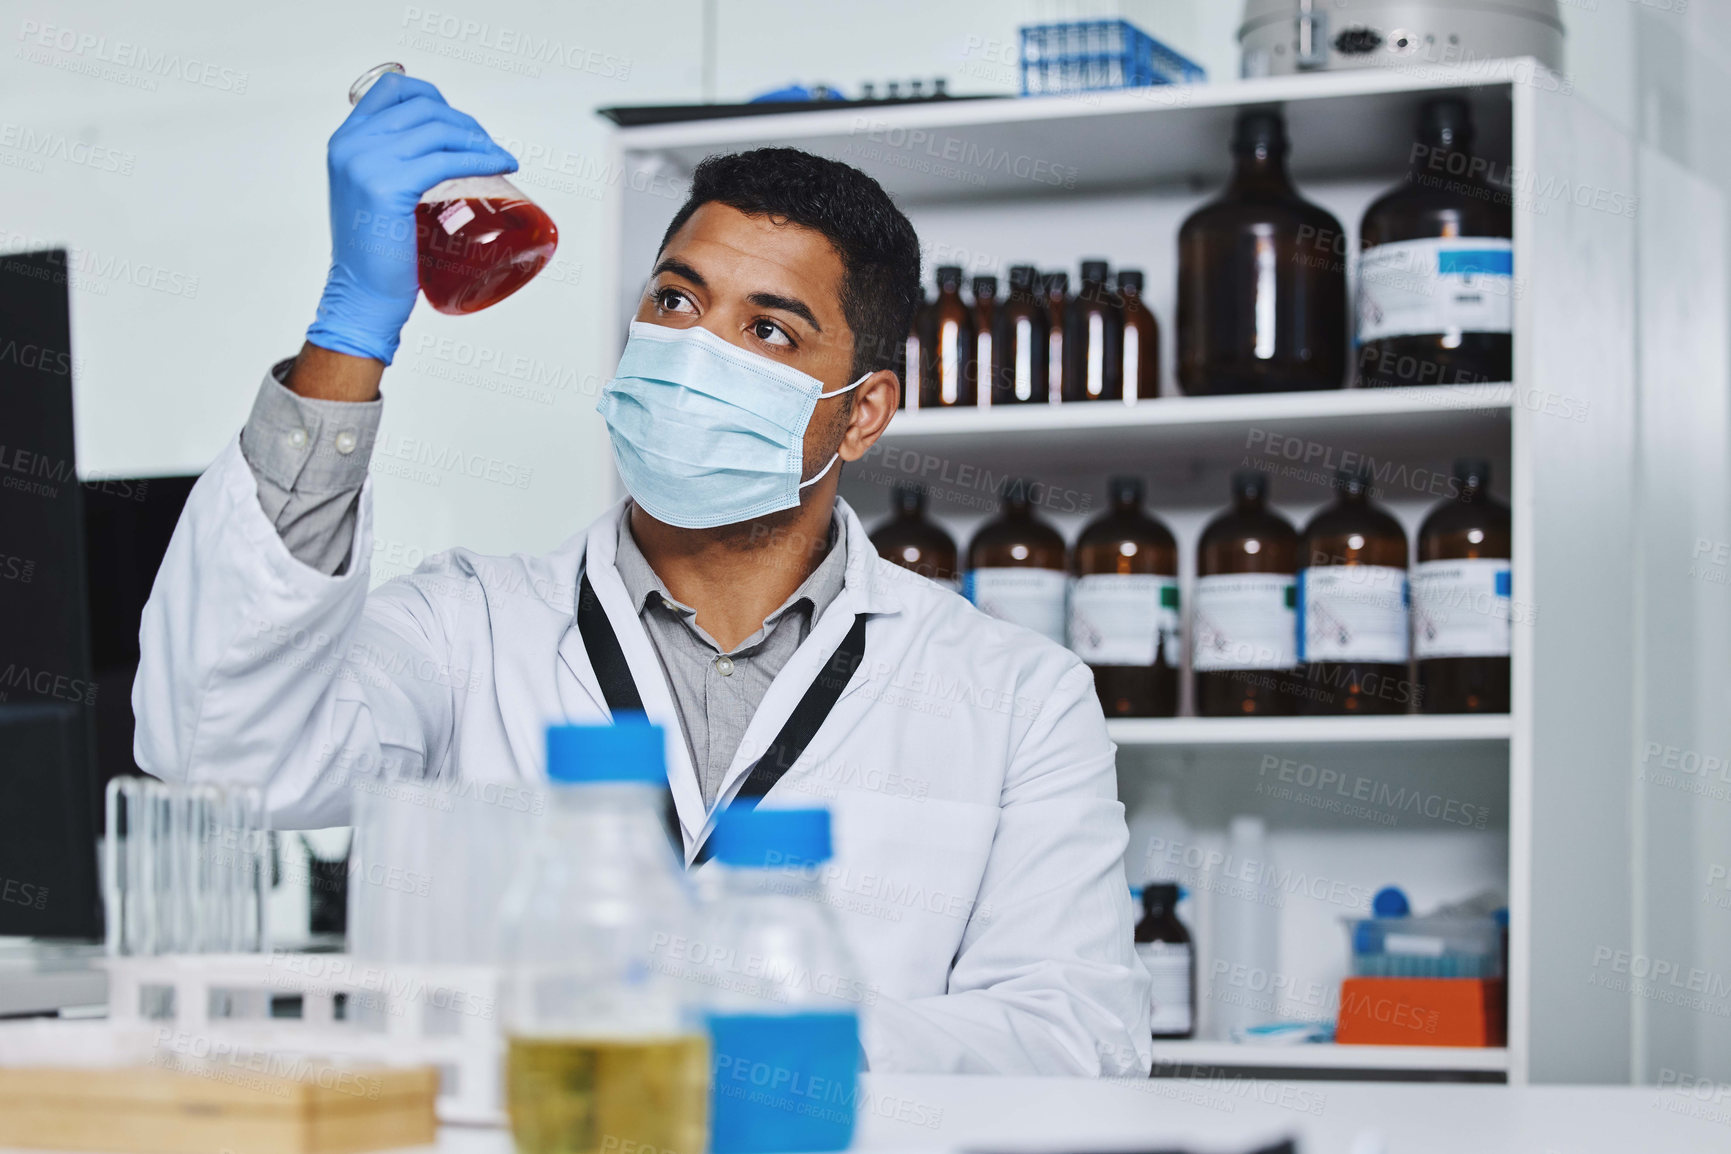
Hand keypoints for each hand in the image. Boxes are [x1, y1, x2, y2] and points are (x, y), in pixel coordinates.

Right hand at [305, 72, 517, 364]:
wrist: (362, 295)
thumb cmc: (377, 254)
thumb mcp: (373, 194)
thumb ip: (390, 166)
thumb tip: (438, 153)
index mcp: (346, 140)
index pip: (393, 89)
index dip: (434, 98)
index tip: (460, 125)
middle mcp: (351, 144)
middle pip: (423, 107)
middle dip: (465, 123)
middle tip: (489, 149)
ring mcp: (367, 163)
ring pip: (438, 129)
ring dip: (479, 139)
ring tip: (500, 158)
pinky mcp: (388, 187)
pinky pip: (446, 160)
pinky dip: (482, 158)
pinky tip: (502, 164)